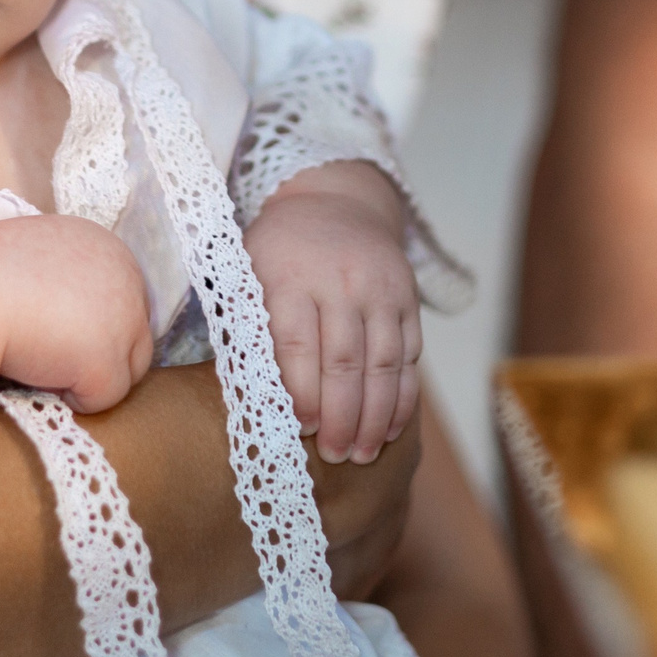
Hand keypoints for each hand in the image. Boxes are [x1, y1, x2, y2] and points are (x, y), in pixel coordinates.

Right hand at [0, 214, 157, 412]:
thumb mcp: (42, 253)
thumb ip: (69, 274)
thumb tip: (72, 305)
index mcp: (110, 251)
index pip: (126, 303)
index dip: (96, 326)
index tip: (62, 334)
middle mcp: (129, 282)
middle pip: (136, 337)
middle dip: (101, 354)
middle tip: (57, 359)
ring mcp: (124, 324)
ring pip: (128, 372)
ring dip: (90, 376)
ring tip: (45, 366)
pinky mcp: (106, 363)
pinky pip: (104, 399)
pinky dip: (74, 398)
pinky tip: (40, 377)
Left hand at [244, 160, 420, 464]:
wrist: (334, 201)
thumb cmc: (278, 252)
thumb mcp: (247, 272)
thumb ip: (247, 326)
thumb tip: (248, 397)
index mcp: (290, 278)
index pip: (297, 346)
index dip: (301, 394)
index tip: (302, 431)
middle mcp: (339, 282)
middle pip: (345, 361)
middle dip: (341, 416)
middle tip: (335, 455)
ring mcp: (380, 289)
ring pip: (383, 363)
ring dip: (375, 416)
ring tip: (363, 453)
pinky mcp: (408, 298)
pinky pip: (409, 354)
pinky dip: (402, 396)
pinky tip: (390, 427)